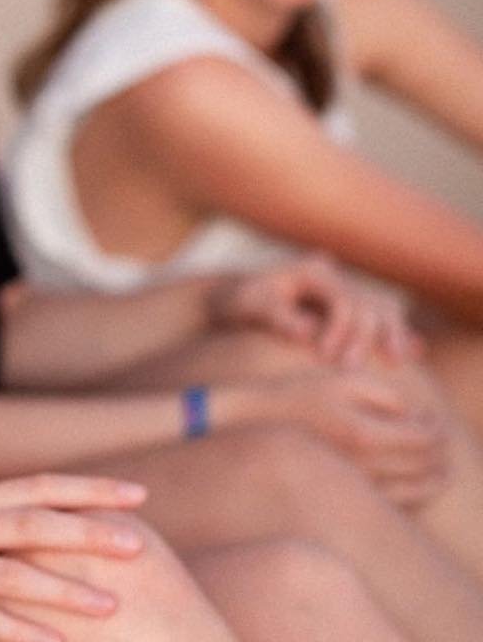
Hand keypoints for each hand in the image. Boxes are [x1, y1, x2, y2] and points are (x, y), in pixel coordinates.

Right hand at [0, 474, 150, 641]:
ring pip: (13, 574)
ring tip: (112, 607)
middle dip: (90, 534)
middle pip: (34, 523)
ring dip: (65, 591)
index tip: (138, 494)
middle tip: (139, 547)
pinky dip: (17, 632)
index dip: (90, 490)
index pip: (38, 486)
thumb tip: (40, 526)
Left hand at [210, 255, 419, 366]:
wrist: (229, 298)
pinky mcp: (343, 308)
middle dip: (367, 337)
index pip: (344, 300)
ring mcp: (341, 291)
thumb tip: (307, 332)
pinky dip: (394, 332)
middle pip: (369, 303)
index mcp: (313, 272)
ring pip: (382, 307)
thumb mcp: (247, 307)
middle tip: (352, 369)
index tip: (326, 356)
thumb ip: (276, 317)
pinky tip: (412, 351)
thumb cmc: (236, 303)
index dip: (340, 329)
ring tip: (398, 362)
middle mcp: (333, 277)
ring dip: (391, 334)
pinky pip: (378, 317)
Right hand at [233, 371, 449, 504]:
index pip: (425, 438)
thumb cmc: (300, 396)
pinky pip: (394, 501)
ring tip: (421, 455)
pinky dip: (410, 489)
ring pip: (416, 490)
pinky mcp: (347, 496)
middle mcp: (363, 467)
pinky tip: (400, 471)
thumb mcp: (344, 380)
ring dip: (429, 472)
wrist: (256, 427)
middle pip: (426, 466)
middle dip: (437, 449)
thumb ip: (388, 395)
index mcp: (364, 435)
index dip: (435, 426)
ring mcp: (354, 486)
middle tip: (427, 433)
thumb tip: (415, 415)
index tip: (427, 416)